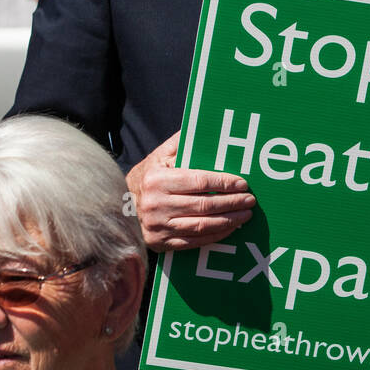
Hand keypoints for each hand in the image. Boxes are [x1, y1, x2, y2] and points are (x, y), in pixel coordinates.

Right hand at [126, 131, 256, 251]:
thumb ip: (183, 143)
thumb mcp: (160, 156)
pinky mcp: (161, 243)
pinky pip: (194, 241)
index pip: (199, 181)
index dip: (224, 183)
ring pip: (201, 225)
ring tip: (245, 214)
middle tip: (250, 200)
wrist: (119, 206)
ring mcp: (158, 226)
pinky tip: (230, 228)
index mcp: (157, 180)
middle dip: (232, 202)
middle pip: (204, 205)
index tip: (243, 183)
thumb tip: (207, 127)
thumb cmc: (148, 177)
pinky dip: (215, 235)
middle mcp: (156, 204)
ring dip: (228, 221)